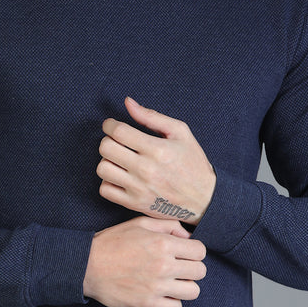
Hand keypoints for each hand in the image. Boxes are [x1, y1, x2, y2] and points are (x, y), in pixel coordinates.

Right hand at [83, 216, 206, 306]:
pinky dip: (172, 301)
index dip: (194, 252)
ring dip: (185, 286)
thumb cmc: (112, 242)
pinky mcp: (148, 304)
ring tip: (173, 282)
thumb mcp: (139, 224)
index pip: (200, 251)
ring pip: (193, 291)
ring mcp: (156, 287)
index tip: (185, 254)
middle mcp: (163, 265)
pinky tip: (162, 293)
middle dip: (192, 268)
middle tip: (179, 268)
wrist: (86, 266)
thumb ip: (167, 225)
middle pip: (200, 271)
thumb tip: (187, 237)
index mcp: (162, 243)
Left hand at [96, 97, 216, 223]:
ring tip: (119, 159)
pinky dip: (108, 182)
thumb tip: (127, 102)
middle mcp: (146, 170)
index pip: (118, 132)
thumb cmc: (193, 163)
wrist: (205, 200)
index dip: (109, 125)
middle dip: (108, 140)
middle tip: (117, 141)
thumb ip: (152, 116)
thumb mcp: (180, 133)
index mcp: (158, 149)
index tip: (112, 125)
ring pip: (102, 169)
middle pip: (106, 148)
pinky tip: (120, 176)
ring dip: (107, 161)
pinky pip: (105, 190)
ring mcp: (139, 188)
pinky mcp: (135, 204)